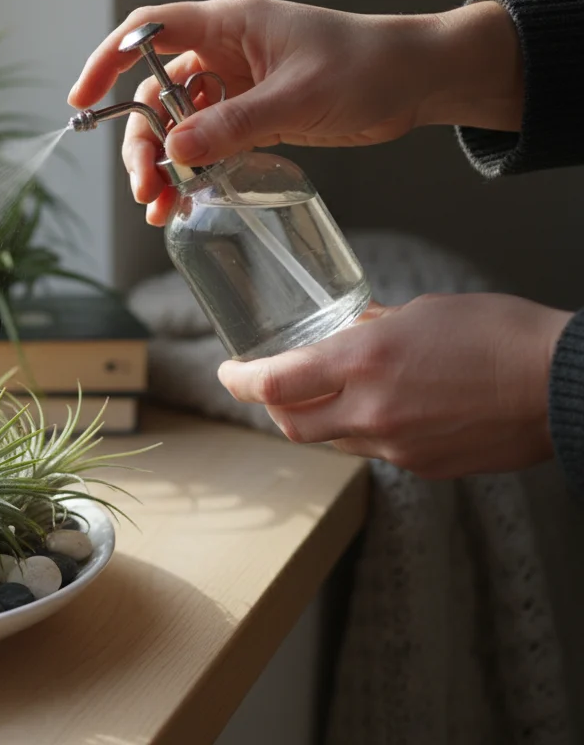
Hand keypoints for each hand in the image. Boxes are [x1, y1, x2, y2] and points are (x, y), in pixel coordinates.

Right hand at [68, 0, 522, 225]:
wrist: (418, 81)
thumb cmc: (369, 67)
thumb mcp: (298, 97)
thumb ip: (234, 124)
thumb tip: (177, 149)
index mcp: (229, 26)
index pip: (149, 32)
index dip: (108, 61)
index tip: (82, 100)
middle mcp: (224, 53)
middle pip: (155, 94)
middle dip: (142, 142)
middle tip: (146, 186)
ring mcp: (236, 86)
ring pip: (177, 125)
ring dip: (164, 166)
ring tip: (163, 207)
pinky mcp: (251, 115)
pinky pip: (206, 143)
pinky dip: (193, 171)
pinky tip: (188, 200)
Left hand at [216, 294, 571, 479]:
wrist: (565, 386)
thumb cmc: (500, 334)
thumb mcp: (423, 312)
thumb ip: (372, 327)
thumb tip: (346, 331)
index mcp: (363, 360)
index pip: (275, 383)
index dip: (241, 381)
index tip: (229, 373)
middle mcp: (370, 409)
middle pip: (291, 424)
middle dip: (274, 407)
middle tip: (271, 388)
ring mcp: (396, 445)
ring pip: (333, 441)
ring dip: (320, 420)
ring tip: (331, 394)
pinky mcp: (422, 466)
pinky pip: (375, 452)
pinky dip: (366, 432)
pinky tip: (388, 410)